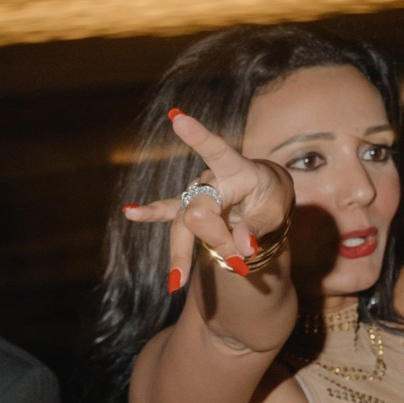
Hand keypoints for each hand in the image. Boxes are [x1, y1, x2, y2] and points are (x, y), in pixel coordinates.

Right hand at [120, 109, 298, 295]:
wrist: (265, 194)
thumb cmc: (271, 198)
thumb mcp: (273, 212)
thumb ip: (257, 228)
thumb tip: (242, 248)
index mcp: (235, 168)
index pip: (215, 149)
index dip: (197, 136)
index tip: (178, 120)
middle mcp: (210, 177)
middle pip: (199, 211)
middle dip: (217, 241)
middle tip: (241, 263)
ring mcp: (195, 190)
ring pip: (183, 224)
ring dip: (183, 254)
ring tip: (176, 282)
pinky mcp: (187, 205)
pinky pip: (167, 211)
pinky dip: (150, 214)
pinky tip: (129, 212)